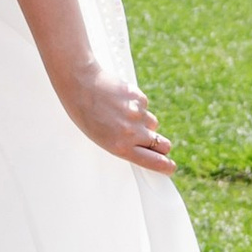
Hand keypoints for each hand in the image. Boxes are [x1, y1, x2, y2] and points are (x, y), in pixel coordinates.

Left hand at [58, 63, 176, 175]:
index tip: (170, 167)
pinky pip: (145, 106)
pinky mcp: (140, 98)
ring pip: (153, 124)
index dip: (165, 166)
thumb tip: (145, 148)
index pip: (153, 162)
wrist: (81, 84)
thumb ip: (124, 145)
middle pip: (162, 144)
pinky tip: (121, 100)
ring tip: (122, 114)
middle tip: (152, 141)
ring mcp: (138, 115)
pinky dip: (137, 105)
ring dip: (144, 122)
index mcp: (120, 147)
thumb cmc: (86, 114)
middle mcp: (132, 133)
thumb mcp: (102, 138)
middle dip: (161, 145)